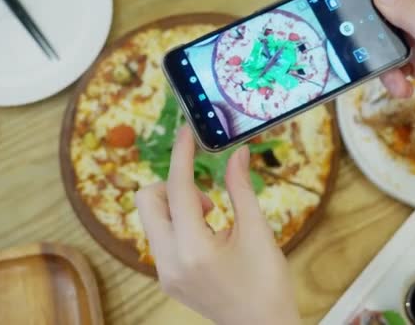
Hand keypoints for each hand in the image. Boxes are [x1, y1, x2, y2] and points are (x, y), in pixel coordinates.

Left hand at [136, 127, 300, 324]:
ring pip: (151, 219)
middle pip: (147, 201)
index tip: (187, 131)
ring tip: (213, 219)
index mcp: (194, 249)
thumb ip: (241, 188)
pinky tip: (208, 236)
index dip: (182, 154)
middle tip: (207, 196)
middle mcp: (169, 262)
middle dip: (171, 185)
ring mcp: (164, 273)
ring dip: (176, 206)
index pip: (178, 188)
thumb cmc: (268, 283)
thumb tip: (238, 153)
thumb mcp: (258, 231)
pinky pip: (160, 237)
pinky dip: (178, 224)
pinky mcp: (167, 279)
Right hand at [374, 0, 414, 125]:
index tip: (353, 23)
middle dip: (374, 45)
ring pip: (387, 51)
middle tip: (374, 61)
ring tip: (400, 86)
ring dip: (387, 70)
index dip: (370, 3)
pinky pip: (397, 70)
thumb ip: (407, 14)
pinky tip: (407, 91)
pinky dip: (397, 82)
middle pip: (382, 25)